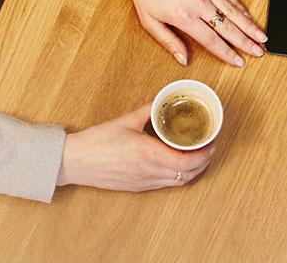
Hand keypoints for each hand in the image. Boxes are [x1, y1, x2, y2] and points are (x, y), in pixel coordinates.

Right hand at [60, 105, 217, 191]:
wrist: (74, 162)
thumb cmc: (97, 142)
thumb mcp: (125, 120)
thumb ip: (148, 110)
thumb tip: (162, 100)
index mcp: (148, 155)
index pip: (187, 162)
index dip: (204, 155)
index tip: (211, 143)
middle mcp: (149, 172)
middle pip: (188, 174)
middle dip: (204, 162)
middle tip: (209, 147)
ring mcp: (144, 182)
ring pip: (178, 182)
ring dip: (192, 171)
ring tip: (197, 156)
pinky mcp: (137, 187)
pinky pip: (166, 184)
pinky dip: (178, 176)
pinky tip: (177, 165)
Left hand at [117, 0, 265, 66]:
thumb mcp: (148, 19)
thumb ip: (168, 41)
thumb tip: (182, 58)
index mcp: (184, 16)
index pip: (212, 40)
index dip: (227, 53)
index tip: (239, 62)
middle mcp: (200, 3)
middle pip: (229, 27)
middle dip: (246, 42)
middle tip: (259, 52)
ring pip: (234, 12)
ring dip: (250, 26)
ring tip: (262, 37)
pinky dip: (242, 8)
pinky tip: (249, 16)